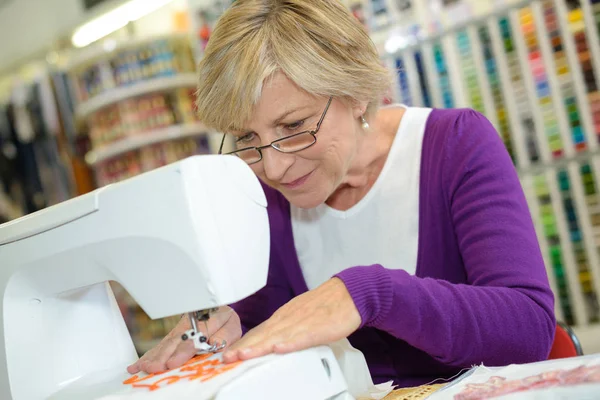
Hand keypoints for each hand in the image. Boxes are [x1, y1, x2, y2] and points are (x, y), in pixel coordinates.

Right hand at [127, 306, 241, 373]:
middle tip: (154, 368)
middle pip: (176, 340)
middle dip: (164, 355)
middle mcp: (191, 322)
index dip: (183, 350)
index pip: (195, 336)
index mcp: (208, 318)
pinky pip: (160, 345)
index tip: (173, 362)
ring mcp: (179, 328)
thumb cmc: (225, 322)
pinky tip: (137, 365)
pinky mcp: (172, 335)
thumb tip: (213, 342)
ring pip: (166, 342)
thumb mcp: (231, 327)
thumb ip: (225, 335)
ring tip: (143, 368)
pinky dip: (149, 355)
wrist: (218, 311)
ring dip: (154, 356)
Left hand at [222, 278, 359, 362]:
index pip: (259, 332)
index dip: (243, 343)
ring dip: (259, 346)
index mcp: (284, 316)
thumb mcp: (299, 315)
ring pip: (277, 336)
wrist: (349, 293)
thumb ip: (284, 329)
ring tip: (243, 356)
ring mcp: (303, 322)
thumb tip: (268, 342)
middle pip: (262, 335)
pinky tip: (279, 349)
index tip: (227, 354)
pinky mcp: (319, 328)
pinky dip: (290, 343)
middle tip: (226, 357)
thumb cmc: (325, 306)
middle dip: (243, 347)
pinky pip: (302, 337)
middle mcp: (289, 318)